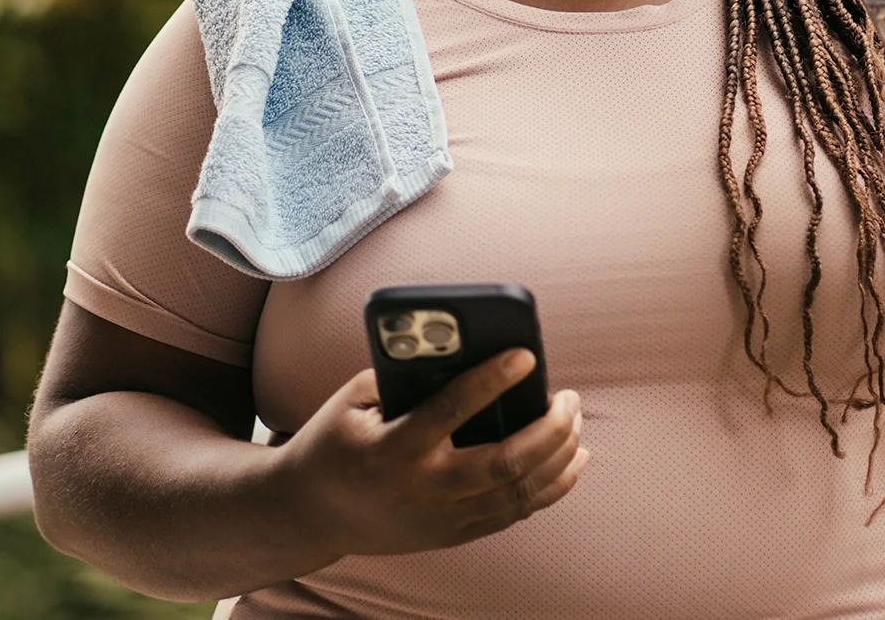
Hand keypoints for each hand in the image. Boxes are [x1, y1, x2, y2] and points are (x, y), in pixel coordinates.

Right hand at [274, 350, 587, 558]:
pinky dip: (550, 488)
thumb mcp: (354, 401)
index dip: (493, 380)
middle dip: (550, 429)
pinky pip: (513, 513)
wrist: (307, 515)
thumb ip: (405, 375)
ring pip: (518, 493)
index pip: (453, 411)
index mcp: (394, 449)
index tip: (526, 355)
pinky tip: (571, 461)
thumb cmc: (334, 442)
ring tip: (577, 423)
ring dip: (559, 457)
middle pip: (505, 463)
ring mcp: (440, 519)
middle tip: (569, 397)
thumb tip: (465, 350)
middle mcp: (423, 489)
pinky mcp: (451, 535)